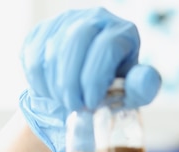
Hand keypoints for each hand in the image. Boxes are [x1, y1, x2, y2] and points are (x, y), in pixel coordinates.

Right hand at [19, 7, 161, 151]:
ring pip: (53, 48)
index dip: (95, 78)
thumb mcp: (132, 93)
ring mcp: (67, 21)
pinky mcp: (43, 30)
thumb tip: (145, 80)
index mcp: (123, 32)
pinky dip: (39, 80)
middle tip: (73, 105)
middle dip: (72, 80)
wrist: (85, 88)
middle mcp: (96, 18)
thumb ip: (141, 88)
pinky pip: (33, 54)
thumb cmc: (113, 90)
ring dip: (55, 83)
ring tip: (65, 103)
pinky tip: (51, 93)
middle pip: (77, 40)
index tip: (90, 103)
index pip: (106, 47)